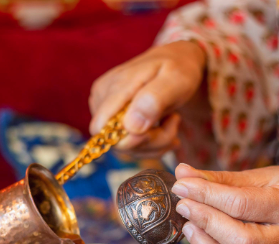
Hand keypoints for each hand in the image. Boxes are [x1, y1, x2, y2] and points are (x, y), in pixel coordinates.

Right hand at [89, 41, 204, 156]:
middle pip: (116, 142)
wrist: (175, 60)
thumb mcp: (176, 80)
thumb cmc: (178, 68)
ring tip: (172, 121)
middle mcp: (101, 98)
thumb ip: (154, 100)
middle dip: (152, 141)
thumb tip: (131, 126)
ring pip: (124, 148)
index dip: (133, 140)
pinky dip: (150, 143)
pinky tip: (164, 127)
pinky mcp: (109, 119)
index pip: (104, 129)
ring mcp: (103, 109)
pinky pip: (128, 146)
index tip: (165, 126)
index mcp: (114, 86)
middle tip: (175, 121)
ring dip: (154, 143)